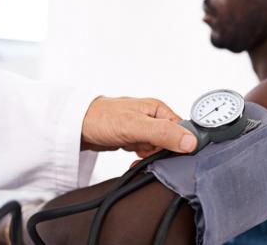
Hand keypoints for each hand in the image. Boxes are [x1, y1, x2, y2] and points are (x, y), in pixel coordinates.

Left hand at [81, 97, 196, 156]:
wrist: (76, 127)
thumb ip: (164, 133)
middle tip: (145, 153)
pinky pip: (147, 153)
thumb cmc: (102, 118)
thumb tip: (190, 142)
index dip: (178, 144)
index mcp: (159, 109)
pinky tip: (133, 157)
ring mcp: (145, 129)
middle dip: (160, 152)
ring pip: (160, 149)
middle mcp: (154, 118)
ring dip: (149, 156)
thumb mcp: (136, 126)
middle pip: (172, 141)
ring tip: (136, 153)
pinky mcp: (136, 139)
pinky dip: (141, 158)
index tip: (166, 152)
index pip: (183, 130)